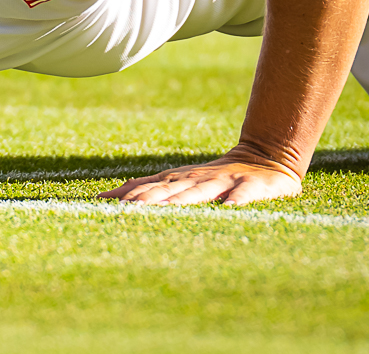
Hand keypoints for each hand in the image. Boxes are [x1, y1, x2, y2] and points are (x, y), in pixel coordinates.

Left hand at [98, 153, 301, 205]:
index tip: (103, 204)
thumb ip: (147, 187)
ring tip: (167, 210)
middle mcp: (196, 180)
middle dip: (148, 199)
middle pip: (168, 190)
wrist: (265, 157)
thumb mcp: (179, 180)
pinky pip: (244, 194)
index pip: (148, 188)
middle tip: (128, 211)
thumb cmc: (215, 176)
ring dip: (183, 200)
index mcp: (179, 180)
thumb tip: (110, 194)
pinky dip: (236, 200)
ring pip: (200, 191)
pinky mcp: (252, 187)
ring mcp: (223, 182)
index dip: (127, 196)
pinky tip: (229, 208)